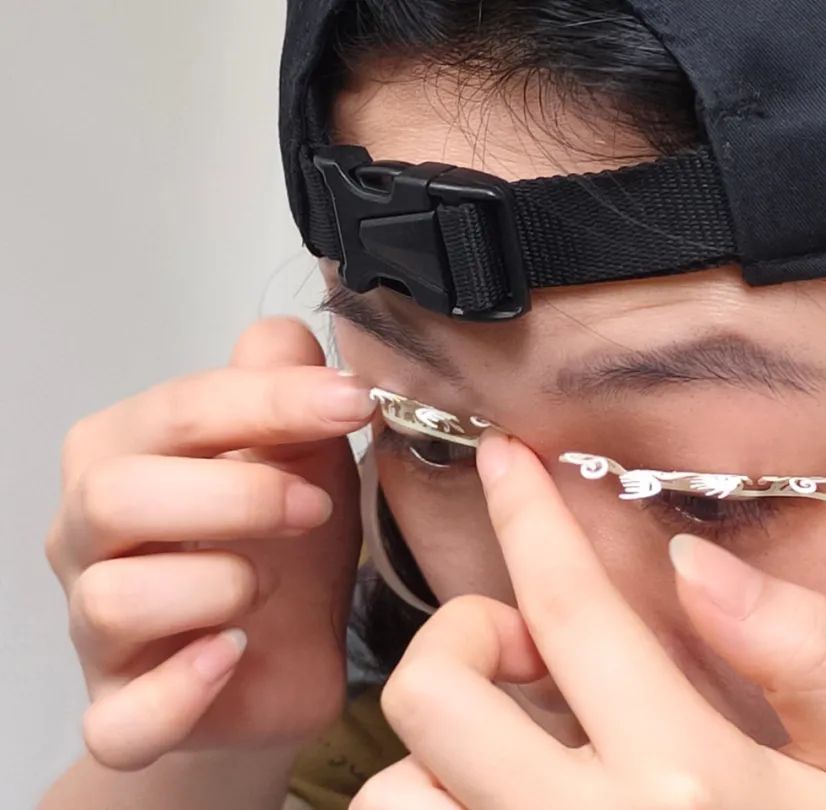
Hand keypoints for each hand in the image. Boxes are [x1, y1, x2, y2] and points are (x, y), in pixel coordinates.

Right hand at [45, 318, 371, 769]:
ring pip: (114, 598)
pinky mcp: (123, 713)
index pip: (176, 410)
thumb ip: (283, 390)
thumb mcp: (301, 455)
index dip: (268, 402)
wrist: (282, 658)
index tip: (352, 402)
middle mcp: (89, 536)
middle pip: (115, 494)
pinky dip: (183, 689)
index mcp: (125, 455)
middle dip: (235, 492)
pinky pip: (124, 717)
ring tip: (271, 586)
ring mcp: (97, 632)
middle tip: (315, 504)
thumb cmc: (282, 546)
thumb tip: (285, 335)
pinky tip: (234, 654)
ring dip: (218, 584)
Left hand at [353, 431, 825, 809]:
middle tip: (528, 648)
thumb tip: (695, 563)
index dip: (529, 517)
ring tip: (516, 750)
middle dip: (461, 634)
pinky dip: (440, 806)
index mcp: (684, 775)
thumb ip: (811, 654)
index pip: (572, 608)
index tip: (502, 458)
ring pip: (396, 789)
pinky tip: (505, 799)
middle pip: (433, 692)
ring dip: (440, 747)